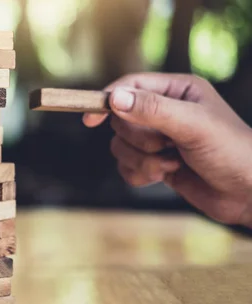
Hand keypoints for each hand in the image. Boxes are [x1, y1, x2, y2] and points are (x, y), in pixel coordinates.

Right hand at [84, 73, 251, 226]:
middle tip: (168, 146)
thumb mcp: (193, 125)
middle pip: (121, 120)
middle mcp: (164, 112)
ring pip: (121, 146)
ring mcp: (158, 139)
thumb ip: (153, 109)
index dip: (109, 100)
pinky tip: (164, 177)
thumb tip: (114, 98)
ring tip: (171, 164)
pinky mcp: (154, 164)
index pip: (130, 86)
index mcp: (177, 90)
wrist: (248, 194)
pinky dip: (140, 175)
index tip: (91, 119)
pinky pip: (126, 167)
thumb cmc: (231, 152)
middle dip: (140, 139)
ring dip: (142, 160)